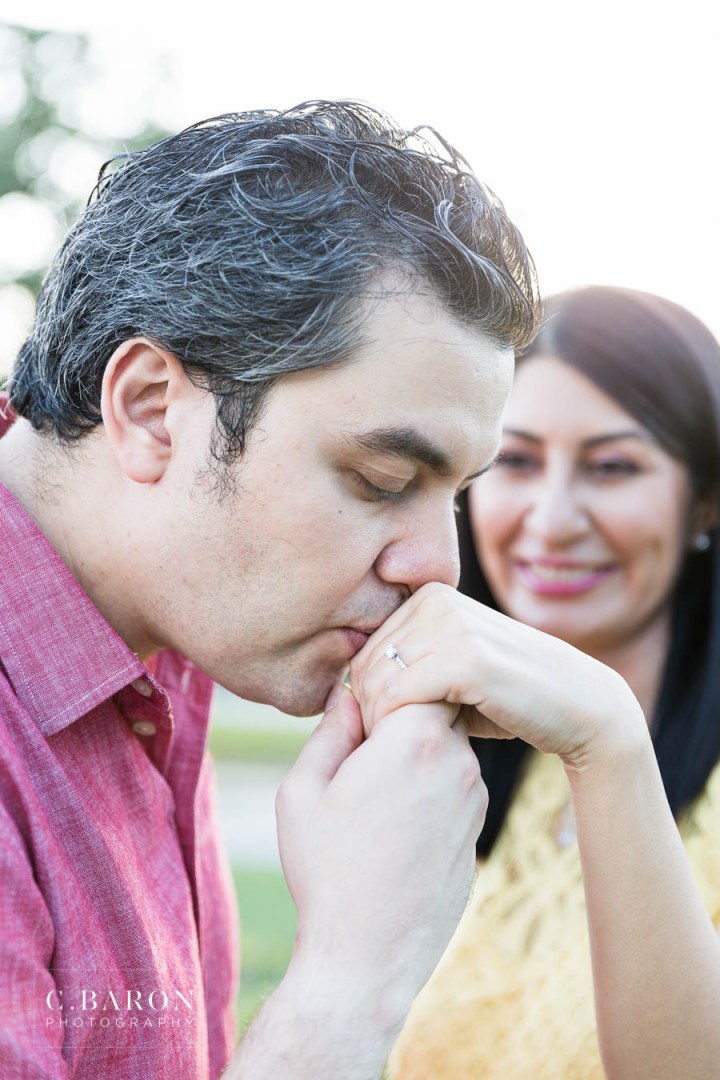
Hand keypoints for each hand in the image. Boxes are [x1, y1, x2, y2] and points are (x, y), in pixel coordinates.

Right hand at [275, 682, 486, 1033]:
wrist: (367, 959)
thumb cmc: (326, 872)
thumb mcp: (303, 792)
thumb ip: (330, 732)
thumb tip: (348, 696)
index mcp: (414, 741)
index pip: (417, 676)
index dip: (385, 685)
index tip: (357, 710)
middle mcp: (457, 763)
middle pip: (437, 707)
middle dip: (403, 715)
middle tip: (362, 746)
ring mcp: (474, 799)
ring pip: (448, 747)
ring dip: (417, 753)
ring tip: (374, 793)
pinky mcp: (478, 830)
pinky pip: (456, 785)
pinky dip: (430, 787)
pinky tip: (395, 823)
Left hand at [350, 582, 646, 769]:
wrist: (576, 705)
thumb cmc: (507, 699)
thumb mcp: (448, 673)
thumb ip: (405, 669)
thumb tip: (343, 691)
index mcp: (428, 595)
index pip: (363, 651)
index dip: (366, 697)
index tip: (386, 730)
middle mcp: (435, 600)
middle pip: (363, 666)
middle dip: (372, 713)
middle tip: (396, 746)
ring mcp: (451, 624)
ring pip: (376, 682)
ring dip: (383, 724)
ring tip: (411, 746)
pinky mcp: (465, 657)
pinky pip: (399, 696)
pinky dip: (399, 726)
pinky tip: (423, 744)